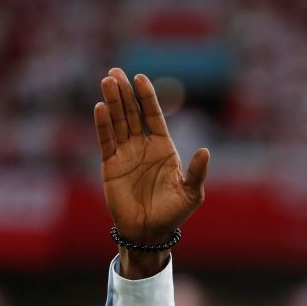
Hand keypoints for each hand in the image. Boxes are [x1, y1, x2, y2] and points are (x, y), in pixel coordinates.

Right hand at [95, 69, 209, 245]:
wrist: (149, 232)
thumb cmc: (173, 213)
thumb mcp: (191, 193)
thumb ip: (197, 172)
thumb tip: (205, 151)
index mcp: (163, 148)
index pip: (153, 116)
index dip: (147, 98)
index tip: (140, 78)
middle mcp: (143, 147)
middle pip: (132, 114)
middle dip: (125, 93)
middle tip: (116, 72)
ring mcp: (125, 154)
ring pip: (118, 122)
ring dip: (113, 102)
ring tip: (107, 81)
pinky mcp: (110, 165)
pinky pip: (106, 140)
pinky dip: (103, 124)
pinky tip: (100, 107)